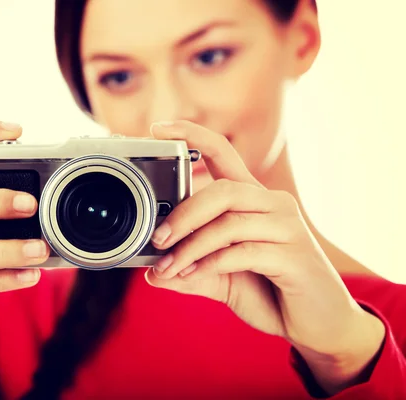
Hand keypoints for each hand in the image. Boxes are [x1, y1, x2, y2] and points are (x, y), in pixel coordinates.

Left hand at [146, 120, 385, 394]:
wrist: (318, 323)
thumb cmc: (270, 290)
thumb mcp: (222, 279)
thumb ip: (190, 273)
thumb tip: (152, 274)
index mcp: (252, 200)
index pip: (223, 153)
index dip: (192, 135)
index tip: (159, 127)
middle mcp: (272, 204)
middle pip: (223, 190)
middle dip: (184, 214)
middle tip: (157, 239)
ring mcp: (287, 228)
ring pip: (229, 222)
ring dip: (191, 246)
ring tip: (168, 268)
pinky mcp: (294, 256)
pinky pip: (243, 252)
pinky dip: (211, 264)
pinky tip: (193, 275)